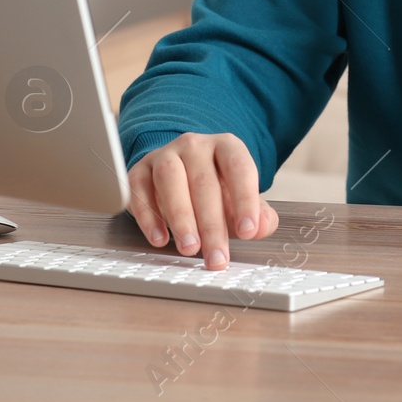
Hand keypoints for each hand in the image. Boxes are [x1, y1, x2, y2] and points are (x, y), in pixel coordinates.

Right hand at [127, 132, 279, 268]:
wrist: (181, 174)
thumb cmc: (216, 190)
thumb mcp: (241, 200)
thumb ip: (259, 215)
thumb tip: (261, 226)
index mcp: (226, 146)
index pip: (239, 167)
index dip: (245, 200)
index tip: (248, 231)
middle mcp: (195, 145)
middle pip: (203, 181)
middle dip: (211, 224)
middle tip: (216, 256)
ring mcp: (164, 155)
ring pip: (170, 178)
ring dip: (180, 217)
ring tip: (189, 248)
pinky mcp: (139, 170)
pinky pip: (139, 190)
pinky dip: (148, 216)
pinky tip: (160, 239)